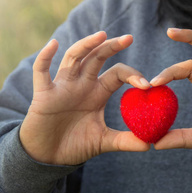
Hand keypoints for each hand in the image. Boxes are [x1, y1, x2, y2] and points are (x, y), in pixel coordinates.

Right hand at [20, 31, 150, 165]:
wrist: (48, 157)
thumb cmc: (74, 145)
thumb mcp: (103, 141)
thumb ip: (125, 141)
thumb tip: (149, 145)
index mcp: (97, 93)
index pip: (117, 74)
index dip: (132, 75)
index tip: (147, 85)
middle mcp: (81, 84)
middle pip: (97, 57)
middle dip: (112, 46)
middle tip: (129, 38)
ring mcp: (62, 86)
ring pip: (74, 57)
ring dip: (86, 45)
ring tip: (102, 35)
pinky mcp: (43, 94)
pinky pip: (41, 71)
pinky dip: (45, 57)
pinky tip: (54, 44)